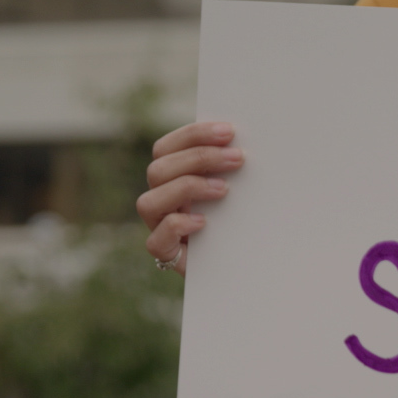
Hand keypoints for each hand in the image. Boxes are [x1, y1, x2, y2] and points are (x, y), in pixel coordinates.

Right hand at [139, 121, 242, 274]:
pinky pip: (155, 241)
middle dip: (199, 158)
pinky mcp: (166, 254)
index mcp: (173, 177)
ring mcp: (159, 227)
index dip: (194, 135)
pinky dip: (176, 226)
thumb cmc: (240, 222)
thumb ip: (232, 168)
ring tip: (224, 189)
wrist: (243, 266)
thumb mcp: (238, 191)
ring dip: (187, 188)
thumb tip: (249, 143)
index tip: (229, 131)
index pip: (168, 147)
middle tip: (237, 158)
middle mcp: (161, 200)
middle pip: (158, 169)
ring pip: (148, 202)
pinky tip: (203, 222)